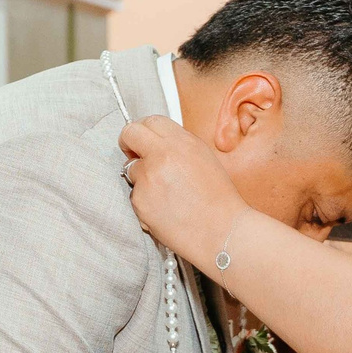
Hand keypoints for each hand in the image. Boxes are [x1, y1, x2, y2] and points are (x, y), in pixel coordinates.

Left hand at [119, 116, 248, 267]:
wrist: (223, 232)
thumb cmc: (219, 200)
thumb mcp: (204, 159)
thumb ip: (178, 146)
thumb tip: (156, 142)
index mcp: (182, 142)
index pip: (151, 120)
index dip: (143, 130)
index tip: (141, 139)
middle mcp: (162, 155)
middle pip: (130, 134)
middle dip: (128, 142)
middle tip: (133, 153)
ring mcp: (148, 178)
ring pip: (131, 169)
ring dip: (141, 178)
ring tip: (167, 195)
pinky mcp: (140, 201)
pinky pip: (135, 195)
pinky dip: (145, 202)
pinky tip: (166, 211)